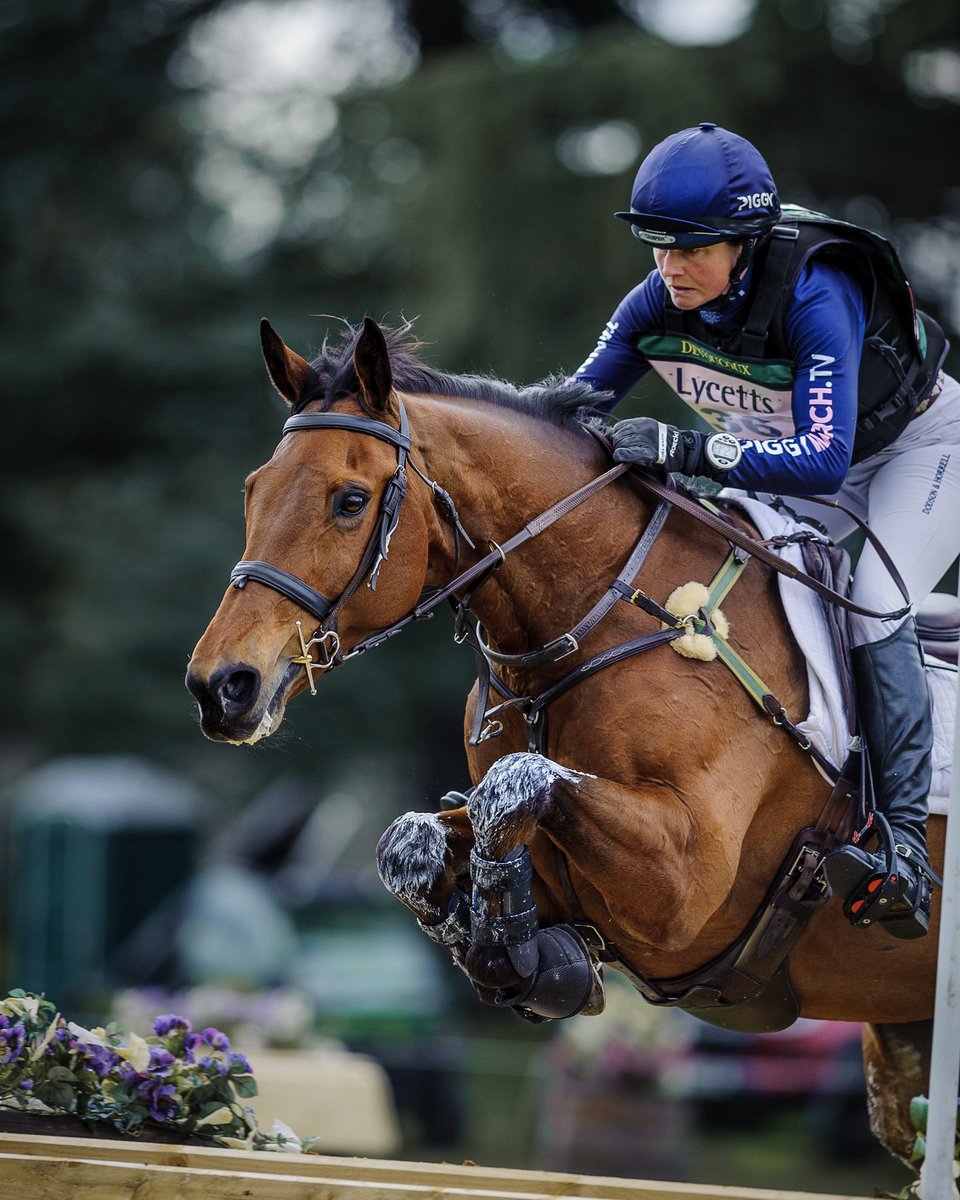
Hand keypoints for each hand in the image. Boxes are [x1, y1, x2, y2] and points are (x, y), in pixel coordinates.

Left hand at [609, 418, 741, 477]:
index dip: (616, 436)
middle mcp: (641, 429)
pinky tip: (621, 459)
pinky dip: (621, 456)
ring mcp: (643, 440)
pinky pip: (625, 454)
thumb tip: (621, 436)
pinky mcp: (645, 453)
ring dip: (619, 451)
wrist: (684, 450)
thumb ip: (637, 432)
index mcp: (642, 423)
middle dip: (617, 444)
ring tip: (624, 456)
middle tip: (621, 452)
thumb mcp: (652, 431)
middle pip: (618, 436)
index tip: (617, 443)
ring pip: (620, 444)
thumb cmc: (668, 443)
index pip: (619, 427)